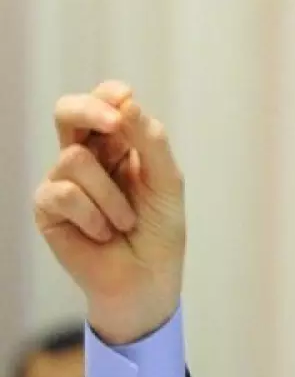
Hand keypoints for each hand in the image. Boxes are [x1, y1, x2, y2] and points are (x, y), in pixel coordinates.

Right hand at [33, 80, 186, 344]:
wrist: (147, 279)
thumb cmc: (159, 230)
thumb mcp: (166, 181)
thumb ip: (150, 142)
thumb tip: (127, 103)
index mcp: (119, 144)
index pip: (106, 103)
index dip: (110, 96)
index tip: (125, 101)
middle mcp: (88, 155)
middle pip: (68, 112)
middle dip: (89, 111)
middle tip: (114, 124)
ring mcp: (63, 180)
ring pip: (74, 158)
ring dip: (110, 195)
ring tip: (124, 222)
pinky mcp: (47, 208)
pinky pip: (62, 193)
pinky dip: (93, 215)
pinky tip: (104, 233)